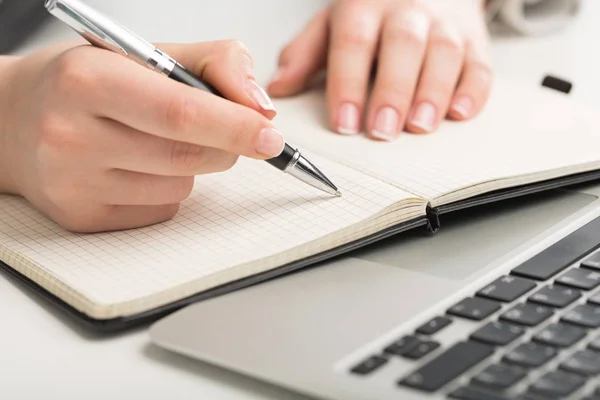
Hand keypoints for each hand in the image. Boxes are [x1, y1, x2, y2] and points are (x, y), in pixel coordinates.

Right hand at [0, 40, 281, 232]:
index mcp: (88, 79)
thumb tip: (260, 110)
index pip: (181, 113)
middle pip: (188, 155)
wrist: (13, 118)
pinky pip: (161, 211)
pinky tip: (135, 167)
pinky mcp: (81, 217)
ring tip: (152, 140)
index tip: (270, 135)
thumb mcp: (147, 52)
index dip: (235, 126)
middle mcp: (71, 134)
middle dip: (225, 145)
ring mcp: (73, 184)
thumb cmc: (86, 81)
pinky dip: (168, 189)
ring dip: (192, 165)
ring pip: (181, 187)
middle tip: (223, 130)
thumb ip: (216, 65)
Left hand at [268, 0, 491, 139]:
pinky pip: (479, 62)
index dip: (347, 84)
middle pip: (401, 46)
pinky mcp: (474, 37)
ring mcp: (444, 21)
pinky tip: (459, 113)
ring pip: (444, 52)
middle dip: (393, 91)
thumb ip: (305, 54)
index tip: (343, 123)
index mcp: (363, 6)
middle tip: (382, 131)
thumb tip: (277, 90)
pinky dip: (473, 90)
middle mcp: (406, 9)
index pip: (353, 43)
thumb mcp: (332, 23)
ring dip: (433, 92)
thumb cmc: (372, 12)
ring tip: (420, 127)